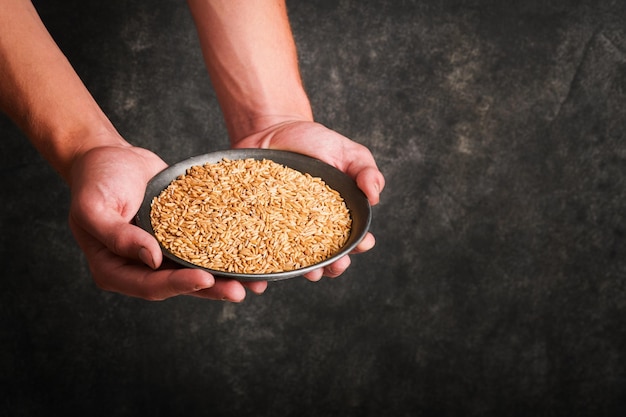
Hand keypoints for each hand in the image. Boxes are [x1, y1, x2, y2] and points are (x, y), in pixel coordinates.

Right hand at [68, 144, 267, 300]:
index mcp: (115, 270)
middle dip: (212, 288)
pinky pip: (205, 245)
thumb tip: (152, 259)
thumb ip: (117, 236)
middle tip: (240, 290)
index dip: (179, 285)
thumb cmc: (95, 181)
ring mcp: (163, 252)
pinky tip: (252, 252)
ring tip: (256, 280)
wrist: (109, 156)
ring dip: (226, 276)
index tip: (206, 279)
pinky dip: (226, 250)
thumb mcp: (94, 207)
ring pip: (198, 269)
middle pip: (180, 284)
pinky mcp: (180, 235)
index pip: (151, 286)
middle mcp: (142, 267)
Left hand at [232, 120, 385, 280]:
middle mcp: (310, 231)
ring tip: (302, 272)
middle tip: (332, 266)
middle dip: (330, 266)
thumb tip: (374, 196)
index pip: (351, 239)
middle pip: (324, 258)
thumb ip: (367, 172)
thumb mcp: (348, 153)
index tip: (362, 244)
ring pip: (291, 260)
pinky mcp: (256, 227)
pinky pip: (255, 251)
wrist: (273, 129)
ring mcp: (282, 231)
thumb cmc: (316, 142)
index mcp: (337, 218)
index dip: (358, 245)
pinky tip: (258, 276)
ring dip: (297, 272)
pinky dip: (256, 268)